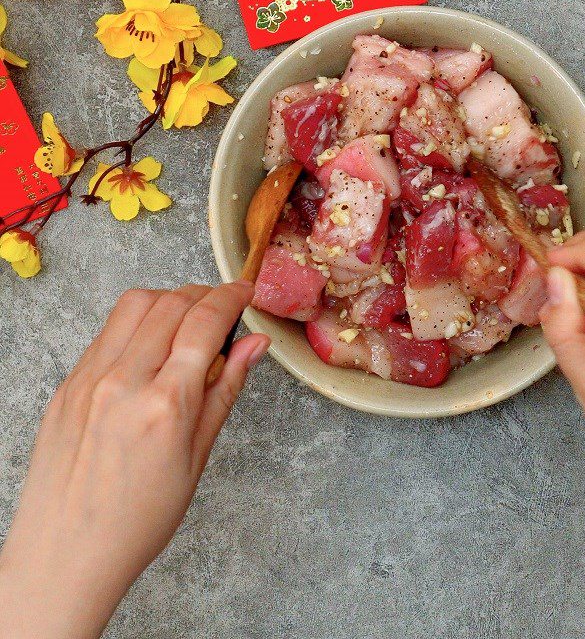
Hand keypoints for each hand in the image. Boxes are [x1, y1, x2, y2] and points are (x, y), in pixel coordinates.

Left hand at [0, 282, 268, 638]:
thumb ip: (226, 390)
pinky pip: (107, 331)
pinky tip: (151, 346)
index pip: (205, 322)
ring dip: (170, 298)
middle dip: (205, 293)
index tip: (245, 293)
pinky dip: (138, 322)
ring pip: (136, 304)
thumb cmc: (136, 520)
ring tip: (188, 321)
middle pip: (172, 302)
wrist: (64, 555)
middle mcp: (123, 381)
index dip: (232, 297)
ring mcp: (89, 379)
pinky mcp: (68, 383)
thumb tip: (255, 346)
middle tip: (224, 306)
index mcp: (165, 404)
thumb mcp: (197, 457)